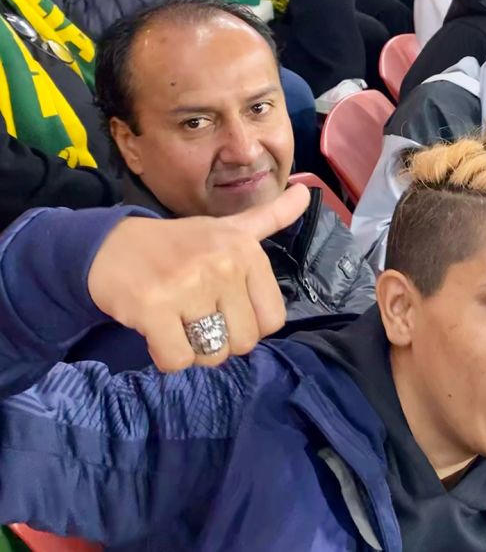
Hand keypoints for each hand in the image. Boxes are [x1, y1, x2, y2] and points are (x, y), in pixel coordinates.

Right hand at [87, 185, 309, 371]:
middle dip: (222, 341)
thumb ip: (270, 218)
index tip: (226, 309)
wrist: (111, 245)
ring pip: (212, 354)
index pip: (272, 319)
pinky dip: (168, 358)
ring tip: (178, 323)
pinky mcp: (153, 308)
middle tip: (198, 318)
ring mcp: (188, 286)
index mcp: (246, 251)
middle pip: (244, 342)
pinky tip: (158, 333)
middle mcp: (223, 265)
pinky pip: (178, 360)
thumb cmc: (179, 243)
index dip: (249, 325)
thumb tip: (306, 193)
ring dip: (195, 351)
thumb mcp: (229, 227)